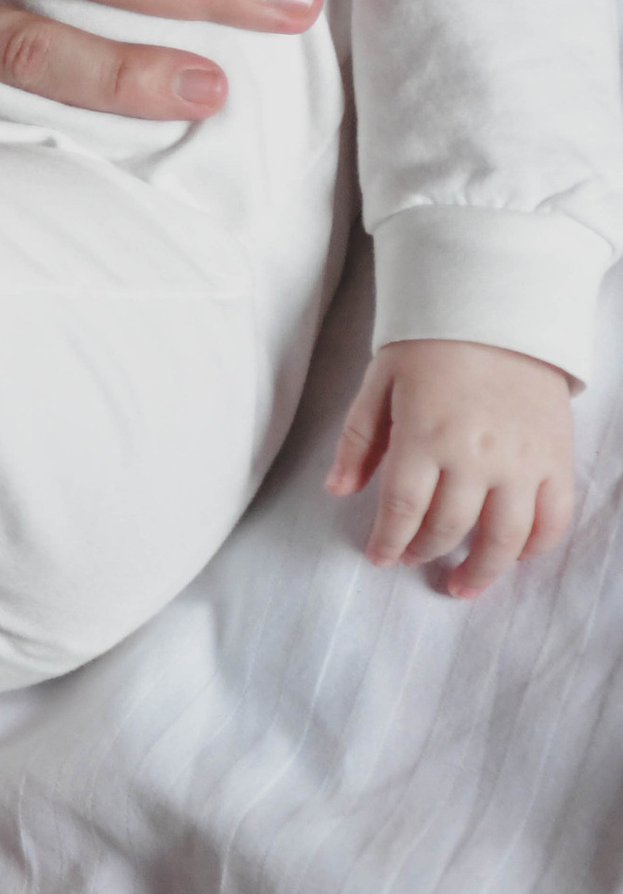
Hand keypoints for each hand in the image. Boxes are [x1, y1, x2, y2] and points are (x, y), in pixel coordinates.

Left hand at [327, 338, 576, 597]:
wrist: (500, 308)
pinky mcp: (555, 458)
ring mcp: (521, 461)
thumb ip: (359, 440)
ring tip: (462, 585)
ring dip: (480, 571)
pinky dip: (534, 547)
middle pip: (448, 527)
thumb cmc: (432, 343)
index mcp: (425, 436)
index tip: (380, 556)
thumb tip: (337, 490)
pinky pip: (552, 518)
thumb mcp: (380, 382)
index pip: (402, 509)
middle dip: (424, 551)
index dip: (388, 541)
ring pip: (503, 538)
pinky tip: (513, 556)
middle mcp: (475, 456)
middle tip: (413, 559)